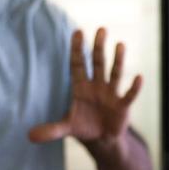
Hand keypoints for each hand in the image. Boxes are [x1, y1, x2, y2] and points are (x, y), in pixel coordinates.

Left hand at [29, 28, 141, 145]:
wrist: (102, 140)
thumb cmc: (84, 127)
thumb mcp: (66, 128)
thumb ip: (51, 130)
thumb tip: (29, 136)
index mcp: (81, 87)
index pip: (78, 64)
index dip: (77, 49)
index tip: (77, 31)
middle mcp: (97, 86)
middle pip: (98, 63)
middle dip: (99, 47)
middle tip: (101, 29)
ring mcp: (111, 94)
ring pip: (115, 73)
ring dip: (117, 60)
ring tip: (120, 44)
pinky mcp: (122, 105)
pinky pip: (129, 95)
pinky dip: (134, 87)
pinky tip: (139, 77)